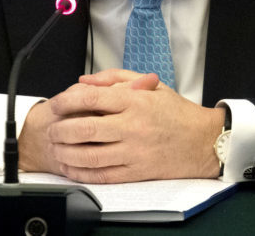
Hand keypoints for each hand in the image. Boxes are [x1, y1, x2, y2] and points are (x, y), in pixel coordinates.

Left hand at [22, 69, 224, 182]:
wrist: (202, 141)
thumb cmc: (175, 112)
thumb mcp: (150, 85)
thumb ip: (114, 79)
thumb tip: (83, 81)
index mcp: (135, 102)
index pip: (91, 98)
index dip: (67, 101)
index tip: (56, 104)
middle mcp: (132, 127)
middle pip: (85, 129)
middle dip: (61, 130)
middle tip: (52, 128)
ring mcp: (134, 152)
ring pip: (90, 156)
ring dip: (66, 153)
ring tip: (56, 147)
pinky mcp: (136, 172)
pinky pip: (102, 175)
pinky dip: (82, 173)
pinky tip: (71, 166)